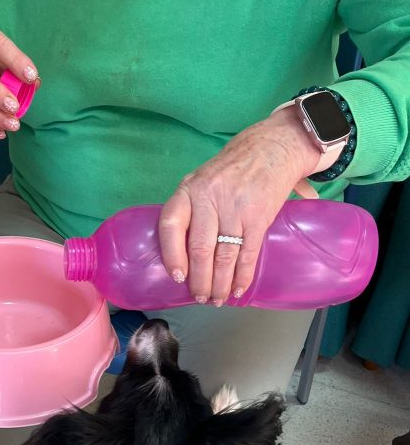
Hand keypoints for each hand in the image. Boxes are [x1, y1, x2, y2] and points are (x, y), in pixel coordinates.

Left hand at [159, 108, 321, 305]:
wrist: (274, 145)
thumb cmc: (232, 169)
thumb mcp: (203, 180)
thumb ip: (192, 210)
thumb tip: (180, 252)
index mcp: (190, 189)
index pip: (171, 225)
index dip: (172, 255)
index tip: (177, 277)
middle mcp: (210, 197)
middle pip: (200, 249)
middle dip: (200, 280)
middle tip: (201, 298)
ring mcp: (236, 207)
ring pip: (223, 256)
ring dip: (221, 283)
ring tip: (218, 299)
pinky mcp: (259, 216)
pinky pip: (247, 253)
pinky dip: (242, 275)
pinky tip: (238, 289)